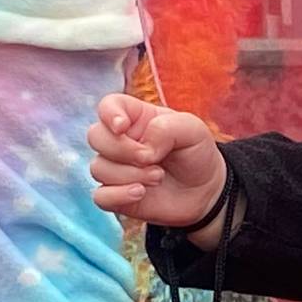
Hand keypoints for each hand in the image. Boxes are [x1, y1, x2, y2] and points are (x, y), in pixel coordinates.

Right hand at [87, 93, 229, 233]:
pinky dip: (118, 195)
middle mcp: (120, 141)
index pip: (107, 106)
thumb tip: (144, 147)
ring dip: (131, 174)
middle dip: (123, 149)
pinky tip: (141, 193)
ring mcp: (115, 168)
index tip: (123, 127)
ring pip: (99, 168)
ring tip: (159, 177)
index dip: (109, 114)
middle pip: (96, 136)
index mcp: (135, 118)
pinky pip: (100, 196)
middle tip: (152, 158)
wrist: (205, 191)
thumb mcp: (193, 130)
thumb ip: (167, 128)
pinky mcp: (116, 195)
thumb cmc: (196, 154)